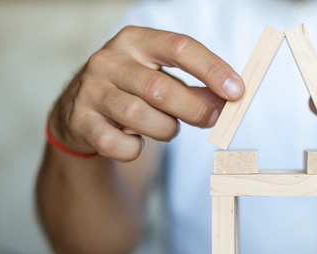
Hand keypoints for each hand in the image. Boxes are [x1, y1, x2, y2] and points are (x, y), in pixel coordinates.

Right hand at [49, 26, 243, 161]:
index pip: (179, 47)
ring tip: (167, 128)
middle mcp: (109, 60)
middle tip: (211, 120)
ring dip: (165, 130)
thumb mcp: (162, 80)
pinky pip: (116, 144)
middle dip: (194, 109)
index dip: (212, 69)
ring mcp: (90, 90)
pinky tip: (135, 142)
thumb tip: (232, 100)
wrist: (79, 112)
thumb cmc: (133, 92)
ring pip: (141, 117)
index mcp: (136, 41)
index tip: (237, 91)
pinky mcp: (79, 121)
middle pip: (161, 88)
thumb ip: (197, 89)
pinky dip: (133, 149)